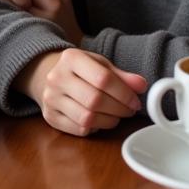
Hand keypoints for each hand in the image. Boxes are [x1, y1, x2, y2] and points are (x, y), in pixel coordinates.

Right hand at [14, 49, 146, 136]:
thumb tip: (142, 85)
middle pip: (95, 100)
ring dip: (109, 120)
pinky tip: (100, 119)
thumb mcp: (99, 64)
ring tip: (116, 115)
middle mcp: (57, 77)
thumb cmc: (79, 69)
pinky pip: (79, 129)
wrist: (46, 74)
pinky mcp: (50, 117)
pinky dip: (95, 127)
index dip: (124, 93)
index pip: (103, 78)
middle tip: (130, 110)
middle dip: (119, 108)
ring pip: (87, 118)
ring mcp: (51, 98)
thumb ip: (121, 75)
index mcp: (70, 58)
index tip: (135, 100)